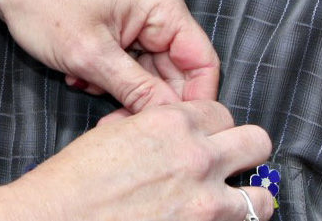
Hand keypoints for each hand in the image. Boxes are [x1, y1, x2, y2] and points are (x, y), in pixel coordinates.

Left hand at [0, 0, 218, 111]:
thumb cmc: (40, 1)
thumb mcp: (90, 56)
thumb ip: (137, 91)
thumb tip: (172, 121)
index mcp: (162, 1)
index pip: (202, 61)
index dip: (192, 101)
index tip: (170, 130)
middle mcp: (158, 0)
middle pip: (175, 66)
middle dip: (146, 96)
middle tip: (114, 118)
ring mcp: (138, 6)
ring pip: (149, 65)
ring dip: (122, 85)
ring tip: (86, 83)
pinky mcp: (119, 14)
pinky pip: (130, 55)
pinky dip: (109, 71)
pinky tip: (80, 73)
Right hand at [0, 102, 273, 220]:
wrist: (59, 218)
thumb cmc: (75, 181)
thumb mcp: (114, 135)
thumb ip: (153, 128)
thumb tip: (170, 132)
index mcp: (171, 123)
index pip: (222, 112)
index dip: (214, 127)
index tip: (207, 140)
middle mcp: (197, 157)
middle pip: (257, 141)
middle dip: (244, 153)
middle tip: (228, 166)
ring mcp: (205, 202)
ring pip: (262, 196)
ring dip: (248, 199)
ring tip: (228, 204)